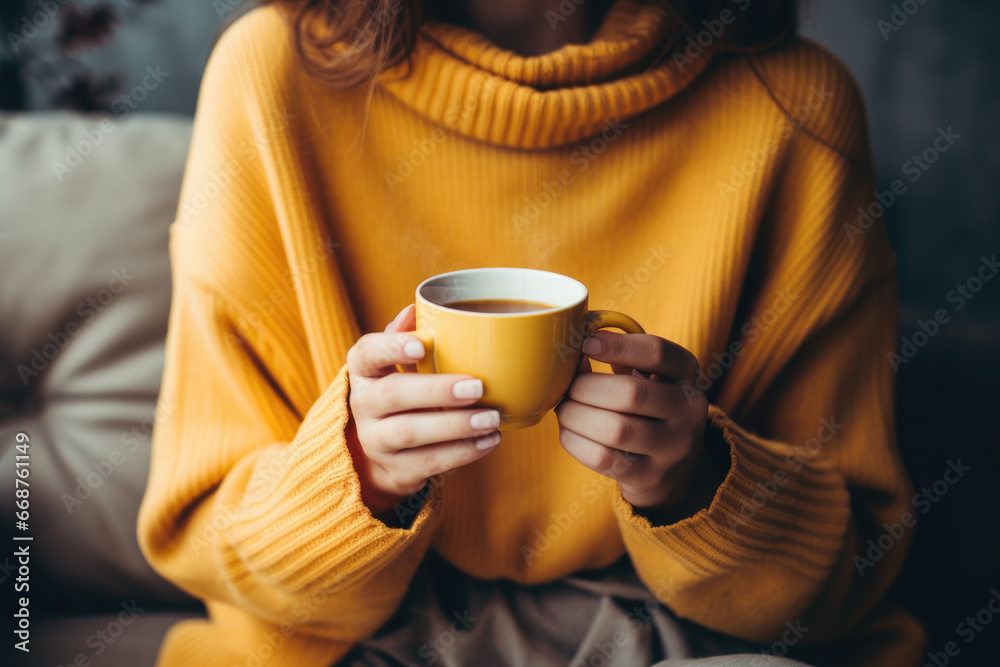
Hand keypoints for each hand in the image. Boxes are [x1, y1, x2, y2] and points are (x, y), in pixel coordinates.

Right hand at [346, 305, 501, 522]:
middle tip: (477, 388)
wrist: (383, 456)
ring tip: (491, 418)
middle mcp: (363, 405)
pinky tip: (488, 441)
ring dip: (456, 425)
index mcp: (364, 371)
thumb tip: (415, 308)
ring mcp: (376, 441)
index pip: (367, 353)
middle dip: (437, 390)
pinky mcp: (396, 470)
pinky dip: (462, 452)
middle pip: (393, 395)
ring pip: (410, 432)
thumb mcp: (397, 366)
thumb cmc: (401, 397)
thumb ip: (407, 338)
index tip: (423, 342)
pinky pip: (428, 463)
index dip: (392, 346)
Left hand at [555, 330, 718, 521]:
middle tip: (566, 387)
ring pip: (615, 429)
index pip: (657, 352)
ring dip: (577, 416)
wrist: (674, 468)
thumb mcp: (648, 377)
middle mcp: (689, 409)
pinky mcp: (651, 476)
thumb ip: (618, 358)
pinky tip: (569, 431)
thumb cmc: (649, 409)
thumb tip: (573, 353)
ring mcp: (673, 447)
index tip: (586, 343)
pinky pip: (603, 458)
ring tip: (564, 409)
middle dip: (585, 387)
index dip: (618, 346)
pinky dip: (576, 442)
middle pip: (631, 393)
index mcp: (687, 373)